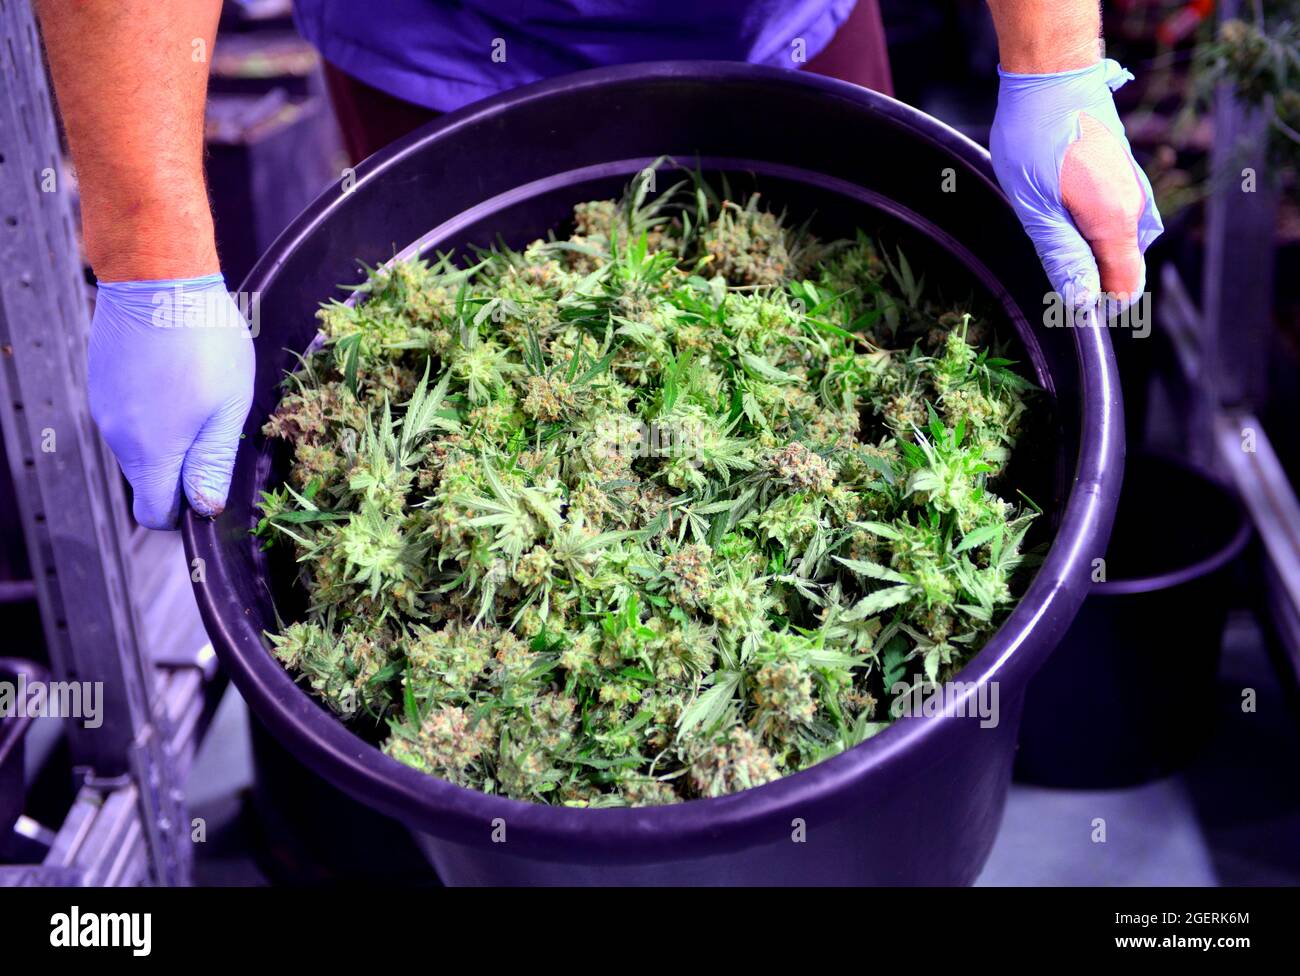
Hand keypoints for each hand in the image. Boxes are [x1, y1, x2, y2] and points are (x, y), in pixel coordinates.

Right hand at [89, 274, 254, 529]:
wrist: (159, 278)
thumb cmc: (204, 340)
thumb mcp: (227, 407)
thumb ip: (213, 462)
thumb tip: (204, 508)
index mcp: (150, 451)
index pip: (155, 513)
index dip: (184, 510)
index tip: (208, 484)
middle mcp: (117, 436)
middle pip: (147, 479)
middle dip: (180, 466)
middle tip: (213, 423)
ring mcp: (103, 407)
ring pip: (138, 445)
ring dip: (168, 433)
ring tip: (196, 389)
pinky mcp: (100, 382)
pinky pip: (127, 414)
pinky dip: (151, 406)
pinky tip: (174, 372)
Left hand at [990, 58, 1162, 311]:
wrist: (1053, 76)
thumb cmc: (1035, 138)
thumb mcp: (1036, 208)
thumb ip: (1063, 256)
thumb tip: (1082, 303)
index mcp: (1117, 221)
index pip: (1125, 287)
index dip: (1097, 304)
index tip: (1065, 303)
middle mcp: (1137, 207)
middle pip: (1123, 268)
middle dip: (1091, 276)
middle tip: (1048, 258)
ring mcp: (1135, 188)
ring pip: (1120, 244)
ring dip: (1091, 250)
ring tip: (1052, 228)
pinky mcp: (1126, 175)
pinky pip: (1118, 219)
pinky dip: (1095, 229)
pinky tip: (1064, 211)